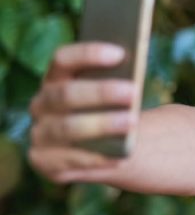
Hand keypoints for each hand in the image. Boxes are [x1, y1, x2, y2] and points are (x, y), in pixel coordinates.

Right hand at [28, 42, 135, 182]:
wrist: (103, 144)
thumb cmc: (111, 108)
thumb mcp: (112, 91)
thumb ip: (118, 80)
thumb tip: (134, 75)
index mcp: (56, 78)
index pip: (63, 59)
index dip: (88, 54)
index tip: (119, 54)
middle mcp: (42, 104)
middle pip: (66, 93)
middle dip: (100, 92)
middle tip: (133, 91)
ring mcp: (40, 133)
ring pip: (66, 127)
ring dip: (100, 124)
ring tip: (131, 122)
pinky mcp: (43, 160)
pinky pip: (67, 160)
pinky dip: (95, 157)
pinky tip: (118, 156)